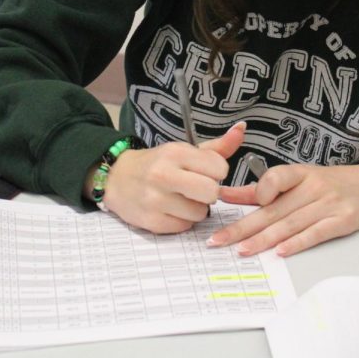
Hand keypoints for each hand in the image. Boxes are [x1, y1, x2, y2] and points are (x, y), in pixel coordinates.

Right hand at [103, 123, 244, 233]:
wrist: (117, 178)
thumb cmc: (157, 164)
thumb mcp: (184, 150)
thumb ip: (216, 146)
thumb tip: (242, 130)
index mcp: (175, 153)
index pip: (219, 168)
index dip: (216, 172)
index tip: (204, 172)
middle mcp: (164, 174)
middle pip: (212, 193)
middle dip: (208, 193)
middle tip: (195, 188)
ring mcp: (155, 200)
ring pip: (200, 214)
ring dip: (195, 209)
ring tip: (180, 199)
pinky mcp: (151, 221)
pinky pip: (184, 227)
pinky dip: (181, 220)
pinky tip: (169, 209)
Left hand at [208, 163, 358, 256]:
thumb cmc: (331, 184)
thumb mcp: (298, 179)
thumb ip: (262, 188)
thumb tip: (227, 195)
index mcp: (300, 174)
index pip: (275, 178)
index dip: (255, 191)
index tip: (228, 201)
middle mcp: (313, 188)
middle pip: (274, 209)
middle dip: (243, 226)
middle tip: (219, 240)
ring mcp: (328, 205)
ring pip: (290, 223)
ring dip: (264, 239)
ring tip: (242, 249)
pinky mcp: (342, 222)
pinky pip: (316, 233)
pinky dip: (298, 243)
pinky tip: (281, 252)